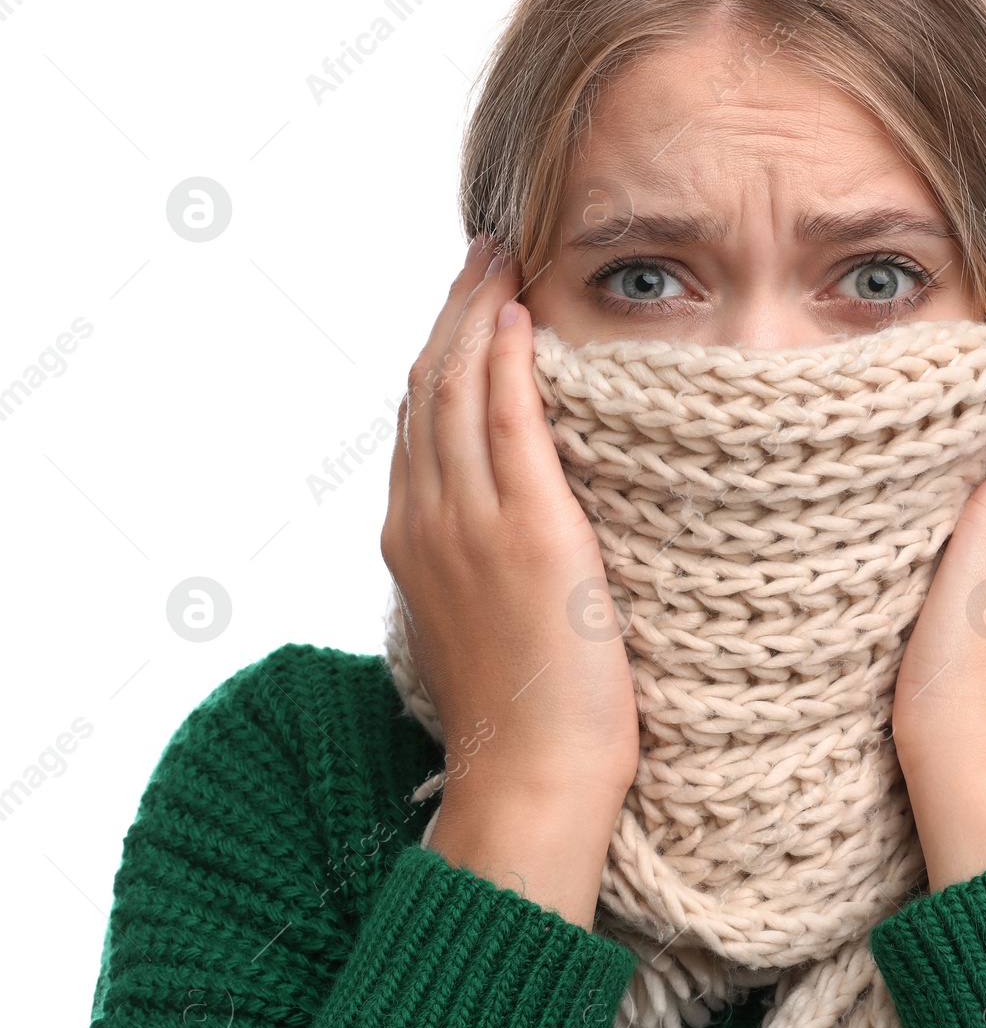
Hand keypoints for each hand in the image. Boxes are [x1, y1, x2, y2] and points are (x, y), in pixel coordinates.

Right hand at [381, 237, 641, 815]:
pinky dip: (509, 364)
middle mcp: (425, 519)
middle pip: (428, 385)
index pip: (417, 417)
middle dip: (455, 309)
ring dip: (480, 314)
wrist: (532, 776)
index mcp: (410, 536)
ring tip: (504, 259)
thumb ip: (477, 550)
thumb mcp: (479, 614)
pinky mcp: (529, 533)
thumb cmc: (522, 708)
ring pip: (459, 390)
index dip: (439, 347)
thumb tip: (508, 508)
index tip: (468, 302)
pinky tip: (520, 317)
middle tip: (486, 251)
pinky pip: (509, 424)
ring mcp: (470, 524)